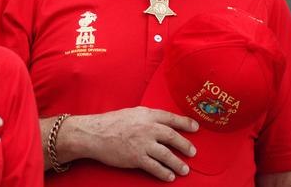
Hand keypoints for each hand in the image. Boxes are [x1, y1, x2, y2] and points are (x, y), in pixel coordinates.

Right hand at [69, 107, 197, 181]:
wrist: (94, 134)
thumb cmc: (110, 123)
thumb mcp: (131, 113)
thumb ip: (146, 117)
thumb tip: (160, 123)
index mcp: (146, 115)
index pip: (171, 117)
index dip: (185, 122)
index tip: (195, 127)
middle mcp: (147, 128)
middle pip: (172, 136)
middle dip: (184, 145)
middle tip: (192, 152)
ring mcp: (143, 143)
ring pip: (167, 155)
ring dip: (177, 163)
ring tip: (184, 169)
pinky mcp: (136, 157)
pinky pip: (155, 167)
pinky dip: (164, 173)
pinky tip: (169, 176)